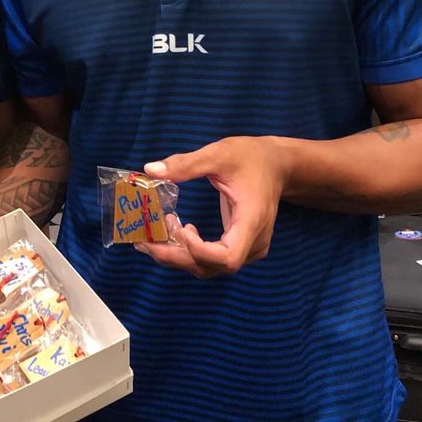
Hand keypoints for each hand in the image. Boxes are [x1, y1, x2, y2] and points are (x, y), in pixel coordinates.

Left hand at [137, 136, 288, 277]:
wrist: (276, 165)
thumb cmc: (251, 157)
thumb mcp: (218, 154)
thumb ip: (186, 164)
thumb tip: (150, 170)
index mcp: (252, 221)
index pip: (228, 257)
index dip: (199, 251)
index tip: (180, 228)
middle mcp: (254, 242)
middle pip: (213, 267)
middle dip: (175, 257)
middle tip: (144, 242)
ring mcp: (250, 248)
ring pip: (211, 267)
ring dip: (179, 256)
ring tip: (155, 235)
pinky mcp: (242, 246)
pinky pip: (214, 260)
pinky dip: (190, 251)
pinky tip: (176, 231)